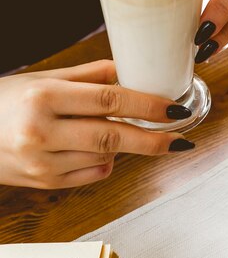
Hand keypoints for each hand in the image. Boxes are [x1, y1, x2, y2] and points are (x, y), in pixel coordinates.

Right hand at [0, 60, 195, 189]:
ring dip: (124, 146)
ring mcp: (42, 163)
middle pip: (113, 136)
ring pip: (106, 156)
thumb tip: (132, 73)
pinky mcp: (45, 184)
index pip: (110, 99)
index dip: (148, 105)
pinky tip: (94, 149)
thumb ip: (90, 76)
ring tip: (121, 132)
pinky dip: (104, 162)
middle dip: (153, 139)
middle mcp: (41, 131)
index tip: (175, 109)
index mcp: (43, 97)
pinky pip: (93, 174)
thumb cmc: (4, 102)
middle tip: (181, 139)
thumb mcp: (43, 79)